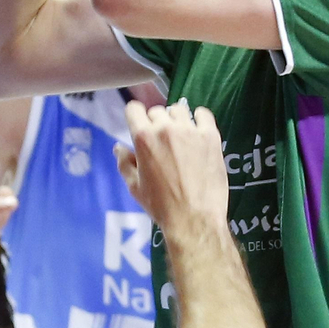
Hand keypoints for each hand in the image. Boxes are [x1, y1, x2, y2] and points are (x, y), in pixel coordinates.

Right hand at [114, 101, 228, 227]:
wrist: (194, 218)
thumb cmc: (161, 206)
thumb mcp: (135, 187)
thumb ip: (124, 163)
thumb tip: (119, 147)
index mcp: (143, 138)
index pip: (134, 109)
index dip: (135, 116)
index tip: (140, 124)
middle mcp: (165, 128)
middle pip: (156, 111)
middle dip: (156, 123)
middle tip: (162, 142)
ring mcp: (189, 130)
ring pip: (179, 110)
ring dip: (176, 120)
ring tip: (181, 136)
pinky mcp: (210, 136)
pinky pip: (203, 114)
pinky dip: (199, 118)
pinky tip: (198, 129)